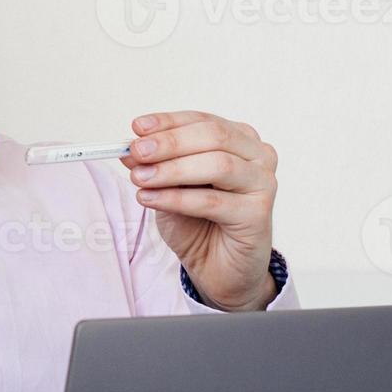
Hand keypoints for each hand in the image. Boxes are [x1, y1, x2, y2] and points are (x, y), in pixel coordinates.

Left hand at [122, 111, 279, 311]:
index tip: (137, 127)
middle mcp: (258, 156)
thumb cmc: (200, 224)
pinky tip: (150, 199)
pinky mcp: (258, 214)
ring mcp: (263, 184)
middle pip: (214, 137)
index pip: (203, 121)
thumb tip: (128, 148)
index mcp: (240, 140)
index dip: (168, 122)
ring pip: (218, 165)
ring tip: (140, 178)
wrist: (220, 270)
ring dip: (173, 170)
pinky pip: (213, 201)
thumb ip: (155, 166)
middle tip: (137, 151)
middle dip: (170, 143)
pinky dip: (177, 199)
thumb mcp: (169, 188)